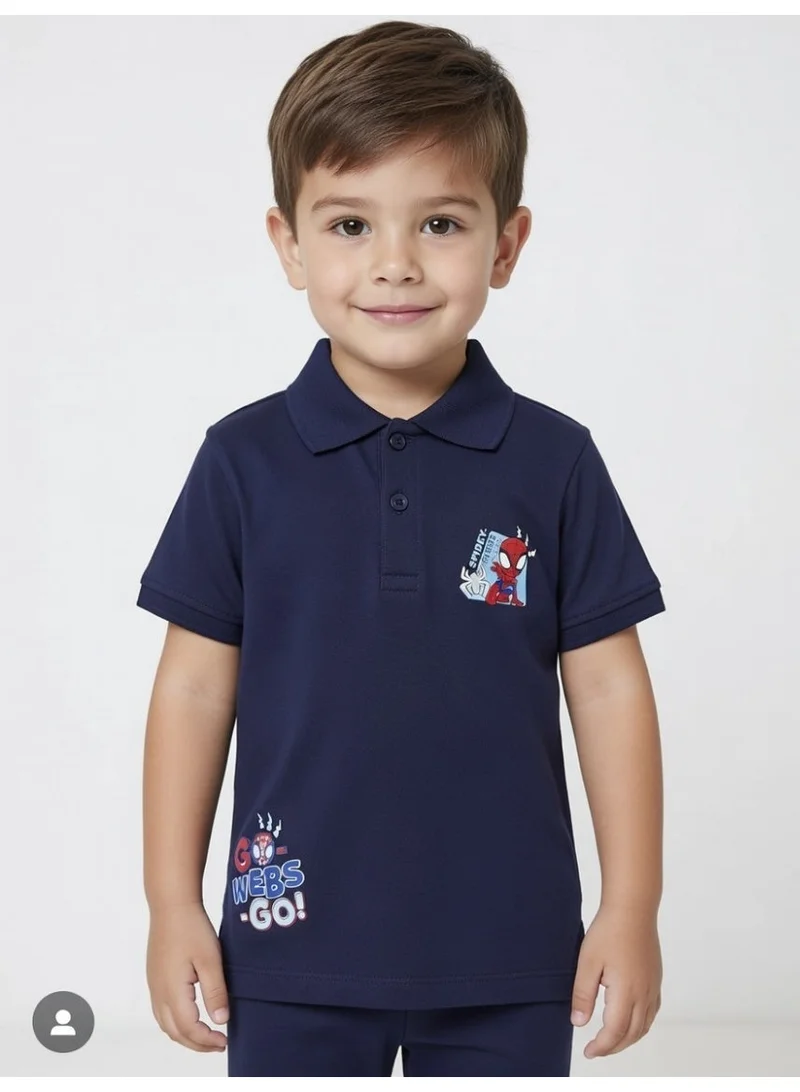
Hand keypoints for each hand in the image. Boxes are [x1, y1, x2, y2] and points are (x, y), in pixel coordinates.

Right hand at [147, 902, 229, 1051]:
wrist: (171, 905)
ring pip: (166, 1024)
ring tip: (206, 1035)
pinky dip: (176, 1023)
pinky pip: (162, 1012)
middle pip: (175, 1032)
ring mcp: (154, 986)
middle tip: (218, 1044)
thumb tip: (221, 1021)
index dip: (206, 1040)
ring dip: (185, 1035)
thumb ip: (215, 992)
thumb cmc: (191, 928)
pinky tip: (190, 1017)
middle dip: (196, 1043)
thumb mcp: (210, 960)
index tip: (224, 1041)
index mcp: (172, 991)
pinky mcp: (154, 978)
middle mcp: (159, 993)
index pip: (189, 1028)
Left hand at [570, 904, 661, 1058]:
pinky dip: (641, 1024)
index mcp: (627, 992)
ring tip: (610, 1040)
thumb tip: (579, 1023)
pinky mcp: (655, 978)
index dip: (601, 1046)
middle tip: (596, 1050)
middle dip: (614, 1046)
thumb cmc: (609, 931)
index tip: (588, 1051)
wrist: (633, 907)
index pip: (615, 1031)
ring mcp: (653, 986)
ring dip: (628, 1038)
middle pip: (632, 1033)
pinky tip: (630, 1020)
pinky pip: (652, 1011)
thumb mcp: (587, 962)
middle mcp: (644, 993)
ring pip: (644, 1025)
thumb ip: (583, 995)